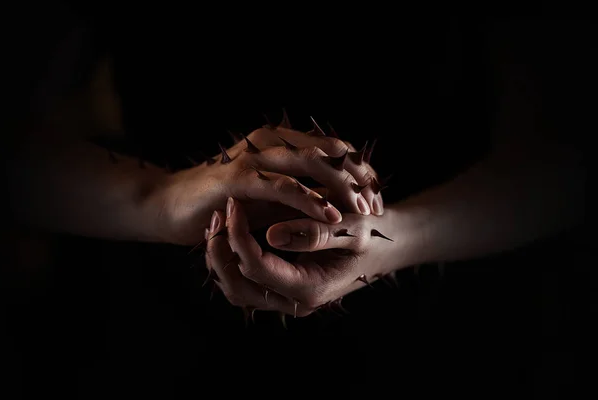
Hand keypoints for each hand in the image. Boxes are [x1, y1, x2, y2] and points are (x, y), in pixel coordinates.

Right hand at [160, 122, 383, 245]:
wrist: (171, 206)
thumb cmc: (223, 203)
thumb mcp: (269, 198)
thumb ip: (299, 195)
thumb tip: (339, 203)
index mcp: (281, 143)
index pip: (332, 150)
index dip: (359, 172)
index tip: (378, 197)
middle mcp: (271, 142)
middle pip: (328, 153)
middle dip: (358, 178)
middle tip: (378, 204)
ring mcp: (255, 157)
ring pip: (311, 164)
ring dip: (341, 187)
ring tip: (364, 210)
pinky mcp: (239, 177)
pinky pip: (282, 186)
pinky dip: (309, 199)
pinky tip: (330, 215)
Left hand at [205, 197, 408, 316]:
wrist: (389, 243)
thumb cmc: (375, 234)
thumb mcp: (352, 229)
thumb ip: (315, 233)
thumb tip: (271, 235)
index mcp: (310, 288)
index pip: (257, 267)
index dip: (238, 235)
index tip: (232, 203)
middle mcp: (295, 299)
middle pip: (238, 286)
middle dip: (219, 250)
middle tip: (216, 215)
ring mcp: (288, 296)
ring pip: (237, 287)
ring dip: (222, 256)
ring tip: (219, 220)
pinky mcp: (285, 285)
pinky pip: (247, 280)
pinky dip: (233, 257)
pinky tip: (232, 229)